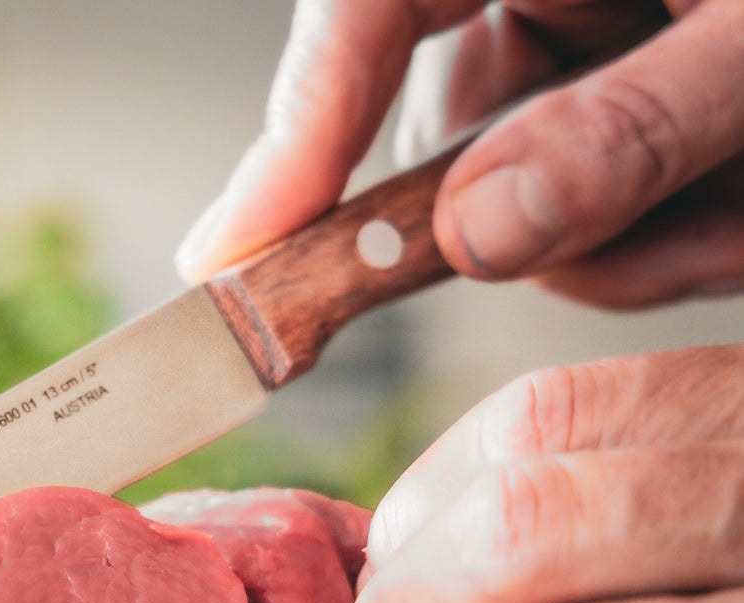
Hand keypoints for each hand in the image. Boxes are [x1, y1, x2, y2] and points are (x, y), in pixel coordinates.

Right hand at [174, 0, 743, 307]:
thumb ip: (633, 128)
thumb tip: (480, 235)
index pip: (361, 13)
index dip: (290, 145)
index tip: (232, 264)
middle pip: (455, 121)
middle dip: (558, 212)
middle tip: (685, 227)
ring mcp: (579, 16)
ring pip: (533, 175)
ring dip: (644, 225)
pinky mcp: (621, 67)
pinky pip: (596, 177)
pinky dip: (674, 215)